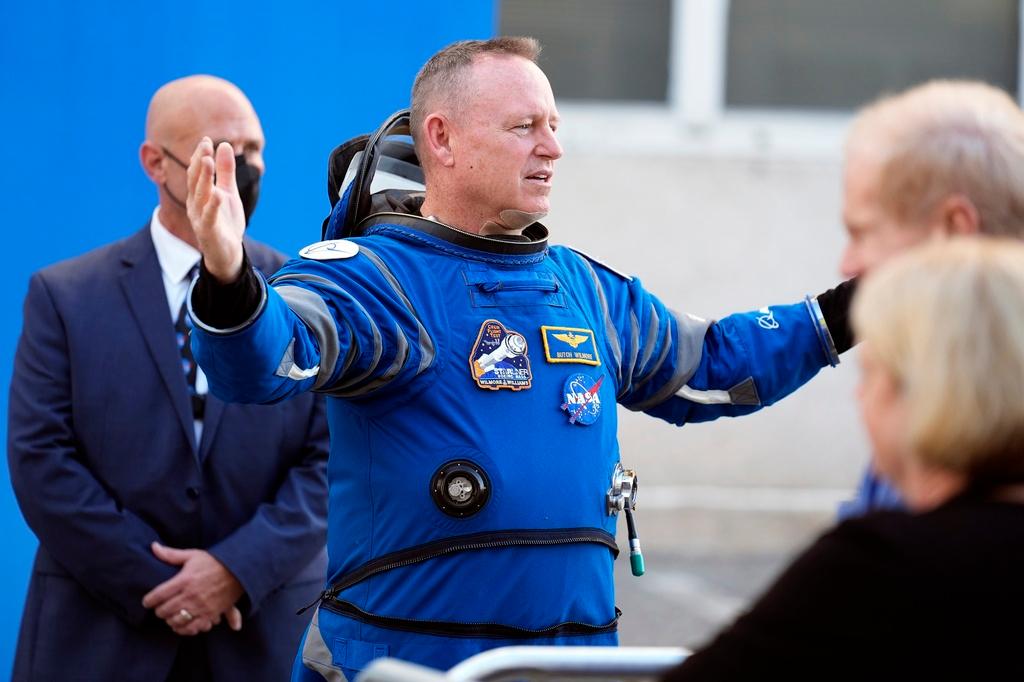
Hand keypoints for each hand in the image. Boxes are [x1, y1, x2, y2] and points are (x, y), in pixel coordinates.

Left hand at [142, 542, 244, 635]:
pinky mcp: (210, 614)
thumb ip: (171, 554)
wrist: (239, 570)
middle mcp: (191, 595)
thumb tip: (153, 546)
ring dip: (170, 621)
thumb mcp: (192, 555)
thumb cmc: (214, 562)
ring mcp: (201, 606)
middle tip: (159, 608)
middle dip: (159, 611)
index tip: (147, 601)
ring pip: (176, 621)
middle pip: (165, 610)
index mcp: (184, 580)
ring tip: (170, 617)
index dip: (149, 600)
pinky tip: (182, 625)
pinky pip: (192, 628)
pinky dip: (184, 629)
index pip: (158, 595)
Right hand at [187, 137, 245, 282]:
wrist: (227, 253)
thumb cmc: (226, 221)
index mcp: (199, 194)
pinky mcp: (208, 231)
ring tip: (208, 161)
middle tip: (205, 145)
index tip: (206, 140)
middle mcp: (195, 204)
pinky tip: (218, 193)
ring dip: (204, 178)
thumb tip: (224, 145)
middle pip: (195, 180)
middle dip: (199, 162)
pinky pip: (209, 217)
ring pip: (200, 195)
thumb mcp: (228, 193)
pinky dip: (212, 205)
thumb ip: (226, 171)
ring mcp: (199, 218)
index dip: (200, 156)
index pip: (196, 172)